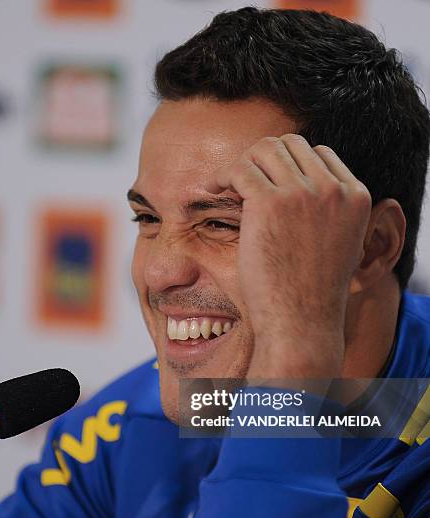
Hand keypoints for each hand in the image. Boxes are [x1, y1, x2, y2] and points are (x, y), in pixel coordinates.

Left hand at [205, 135, 371, 378]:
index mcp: (355, 196)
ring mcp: (304, 192)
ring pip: (263, 150)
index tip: (266, 183)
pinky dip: (223, 176)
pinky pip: (241, 169)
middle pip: (290, 144)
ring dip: (241, 165)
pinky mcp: (271, 202)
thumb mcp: (335, 243)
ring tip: (225, 186)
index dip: (288, 165)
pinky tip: (212, 191)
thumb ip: (326, 211)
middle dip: (262, 159)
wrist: (300, 322)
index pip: (319, 153)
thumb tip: (297, 187)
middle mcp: (333, 188)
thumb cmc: (310, 291)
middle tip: (242, 182)